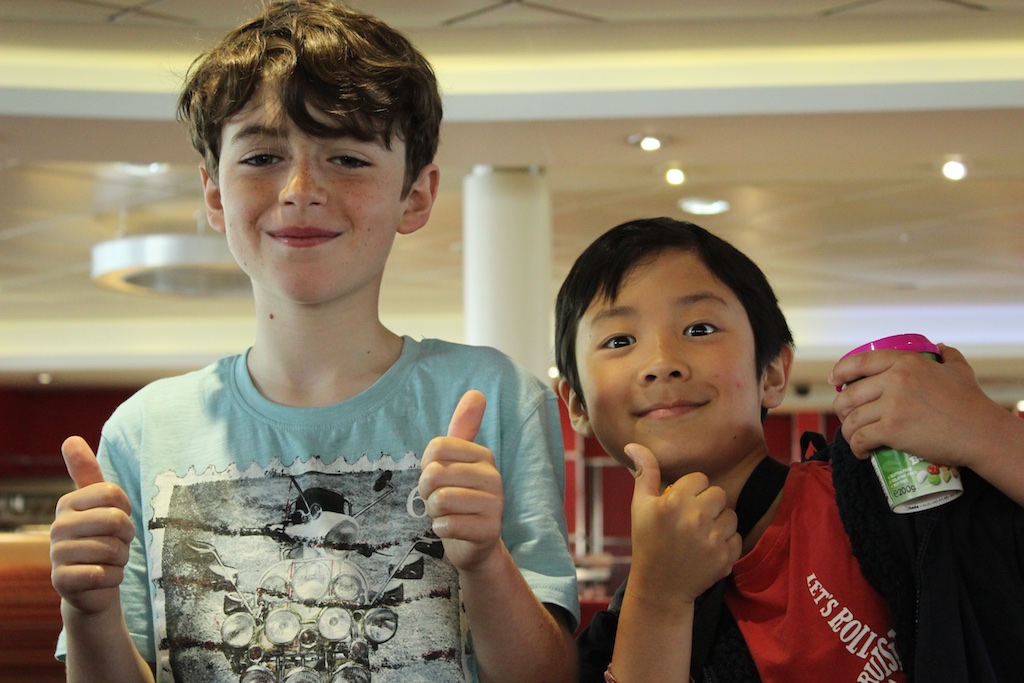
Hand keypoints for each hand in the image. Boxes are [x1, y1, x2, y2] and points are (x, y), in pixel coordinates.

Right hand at [49, 436, 133, 615]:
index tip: (119, 518)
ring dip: (121, 558)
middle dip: (127, 536)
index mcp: (68, 502)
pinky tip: (103, 577)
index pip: (113, 493)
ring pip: (112, 550)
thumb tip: (70, 438)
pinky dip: (113, 577)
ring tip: (109, 560)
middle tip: (118, 543)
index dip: (126, 509)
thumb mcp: (99, 502)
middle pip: (115, 520)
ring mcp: (57, 554)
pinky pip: (104, 575)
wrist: (93, 584)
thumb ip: (87, 472)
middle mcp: (58, 526)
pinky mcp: (62, 581)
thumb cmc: (102, 537)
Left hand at [418, 391, 503, 572]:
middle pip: (434, 473)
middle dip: (427, 492)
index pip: (436, 448)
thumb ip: (463, 427)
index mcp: (483, 455)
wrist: (474, 543)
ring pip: (440, 500)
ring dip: (434, 512)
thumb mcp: (458, 461)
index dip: (427, 465)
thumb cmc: (459, 497)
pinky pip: (447, 525)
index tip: (439, 477)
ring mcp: (495, 505)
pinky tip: (452, 529)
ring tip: (447, 514)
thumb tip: (476, 392)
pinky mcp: (489, 530)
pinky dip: (441, 529)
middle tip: (440, 500)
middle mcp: (493, 477)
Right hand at [625, 443, 740, 611]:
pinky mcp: (726, 557)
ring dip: (719, 523)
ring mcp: (712, 539)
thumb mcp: (640, 505)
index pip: (699, 479)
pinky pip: (737, 537)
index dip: (690, 490)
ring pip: (731, 515)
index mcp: (674, 502)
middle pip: (718, 494)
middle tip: (691, 519)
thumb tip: (633, 444)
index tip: (679, 505)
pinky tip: (707, 549)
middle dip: (707, 504)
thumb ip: (644, 472)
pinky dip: (726, 543)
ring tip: (700, 534)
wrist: (659, 586)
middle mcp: (695, 518)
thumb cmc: (648, 540)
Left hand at [831, 344, 996, 467]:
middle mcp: (894, 380)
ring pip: (852, 419)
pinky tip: (862, 452)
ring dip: (848, 432)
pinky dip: (856, 447)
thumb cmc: (971, 401)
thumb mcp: (957, 369)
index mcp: (905, 362)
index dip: (840, 372)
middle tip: (849, 418)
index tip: (834, 382)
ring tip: (855, 438)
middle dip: (842, 409)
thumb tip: (939, 346)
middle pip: (849, 395)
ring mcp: (892, 405)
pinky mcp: (892, 430)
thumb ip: (946, 355)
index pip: (859, 362)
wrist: (980, 432)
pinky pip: (860, 438)